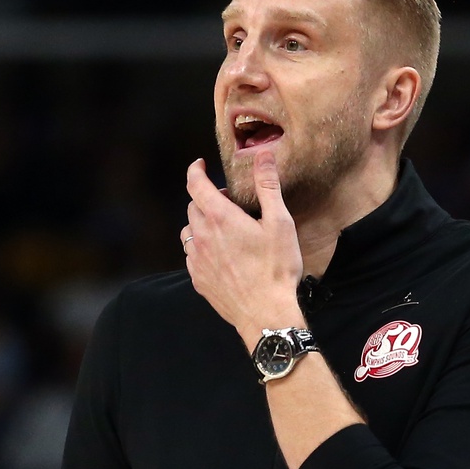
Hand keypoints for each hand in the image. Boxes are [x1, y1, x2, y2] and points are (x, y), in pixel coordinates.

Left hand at [183, 153, 305, 348]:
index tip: (200, 164)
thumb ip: (268, 186)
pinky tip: (219, 254)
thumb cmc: (276, 269)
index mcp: (220, 218)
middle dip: (206, 198)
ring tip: (221, 228)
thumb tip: (263, 155)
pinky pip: (191, 255)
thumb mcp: (280, 223)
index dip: (195, 170)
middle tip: (227, 201)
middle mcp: (202, 236)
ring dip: (200, 223)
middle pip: (193, 207)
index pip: (196, 184)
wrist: (265, 313)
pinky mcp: (198, 279)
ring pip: (189, 231)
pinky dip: (201, 247)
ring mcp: (197, 260)